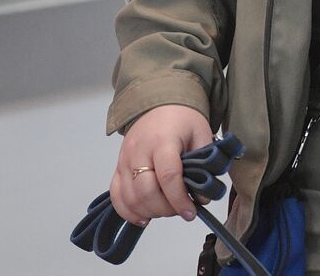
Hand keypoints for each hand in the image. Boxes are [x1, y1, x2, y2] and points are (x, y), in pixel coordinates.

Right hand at [109, 104, 214, 225]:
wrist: (159, 102)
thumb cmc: (182, 118)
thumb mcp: (202, 133)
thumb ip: (204, 163)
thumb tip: (201, 196)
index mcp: (162, 140)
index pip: (168, 177)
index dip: (179, 199)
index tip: (191, 212)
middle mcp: (138, 152)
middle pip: (145, 192)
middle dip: (165, 208)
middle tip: (181, 210)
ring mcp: (124, 160)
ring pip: (130, 198)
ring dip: (150, 211)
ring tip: (167, 210)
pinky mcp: (117, 168)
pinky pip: (116, 196)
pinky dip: (128, 211)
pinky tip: (144, 217)